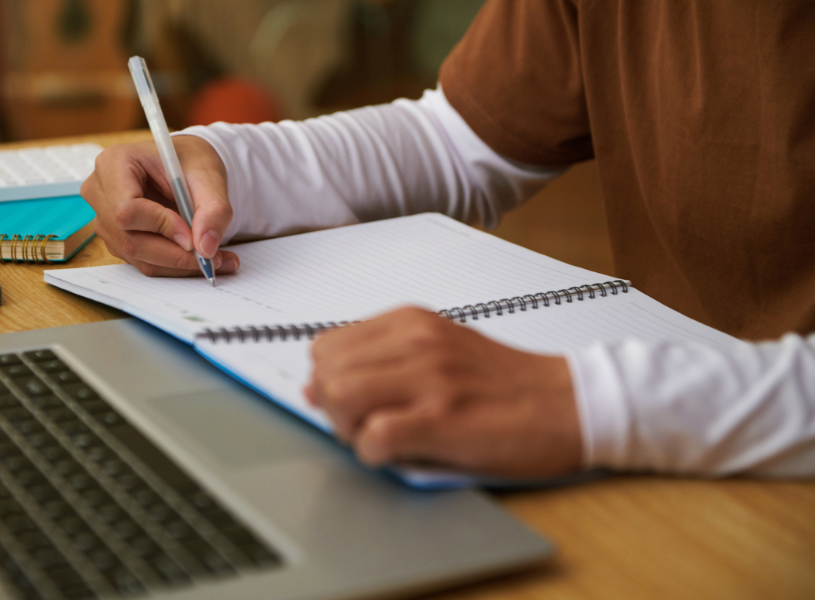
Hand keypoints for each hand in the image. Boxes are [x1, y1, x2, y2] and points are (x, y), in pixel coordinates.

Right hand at [80, 136, 239, 276]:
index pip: (126, 209)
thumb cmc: (191, 162)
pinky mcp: (117, 238)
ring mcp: (105, 219)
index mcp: (114, 164)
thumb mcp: (210, 177)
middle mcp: (101, 193)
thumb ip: (213, 210)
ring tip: (217, 260)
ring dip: (178, 264)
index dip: (160, 227)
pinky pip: (143, 261)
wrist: (186, 167)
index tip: (193, 237)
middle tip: (214, 259)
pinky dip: (174, 265)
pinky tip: (200, 258)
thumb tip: (206, 248)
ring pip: (138, 256)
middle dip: (175, 255)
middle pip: (129, 239)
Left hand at [306, 307, 582, 477]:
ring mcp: (430, 377)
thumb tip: (316, 387)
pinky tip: (401, 453)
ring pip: (340, 396)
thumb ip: (381, 362)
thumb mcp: (439, 354)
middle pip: (326, 371)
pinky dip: (375, 454)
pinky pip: (374, 436)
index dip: (331, 382)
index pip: (326, 346)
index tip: (356, 403)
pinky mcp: (444, 417)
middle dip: (333, 407)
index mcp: (411, 322)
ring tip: (383, 438)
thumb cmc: (505, 385)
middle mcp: (417, 341)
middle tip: (365, 426)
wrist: (569, 404)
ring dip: (350, 429)